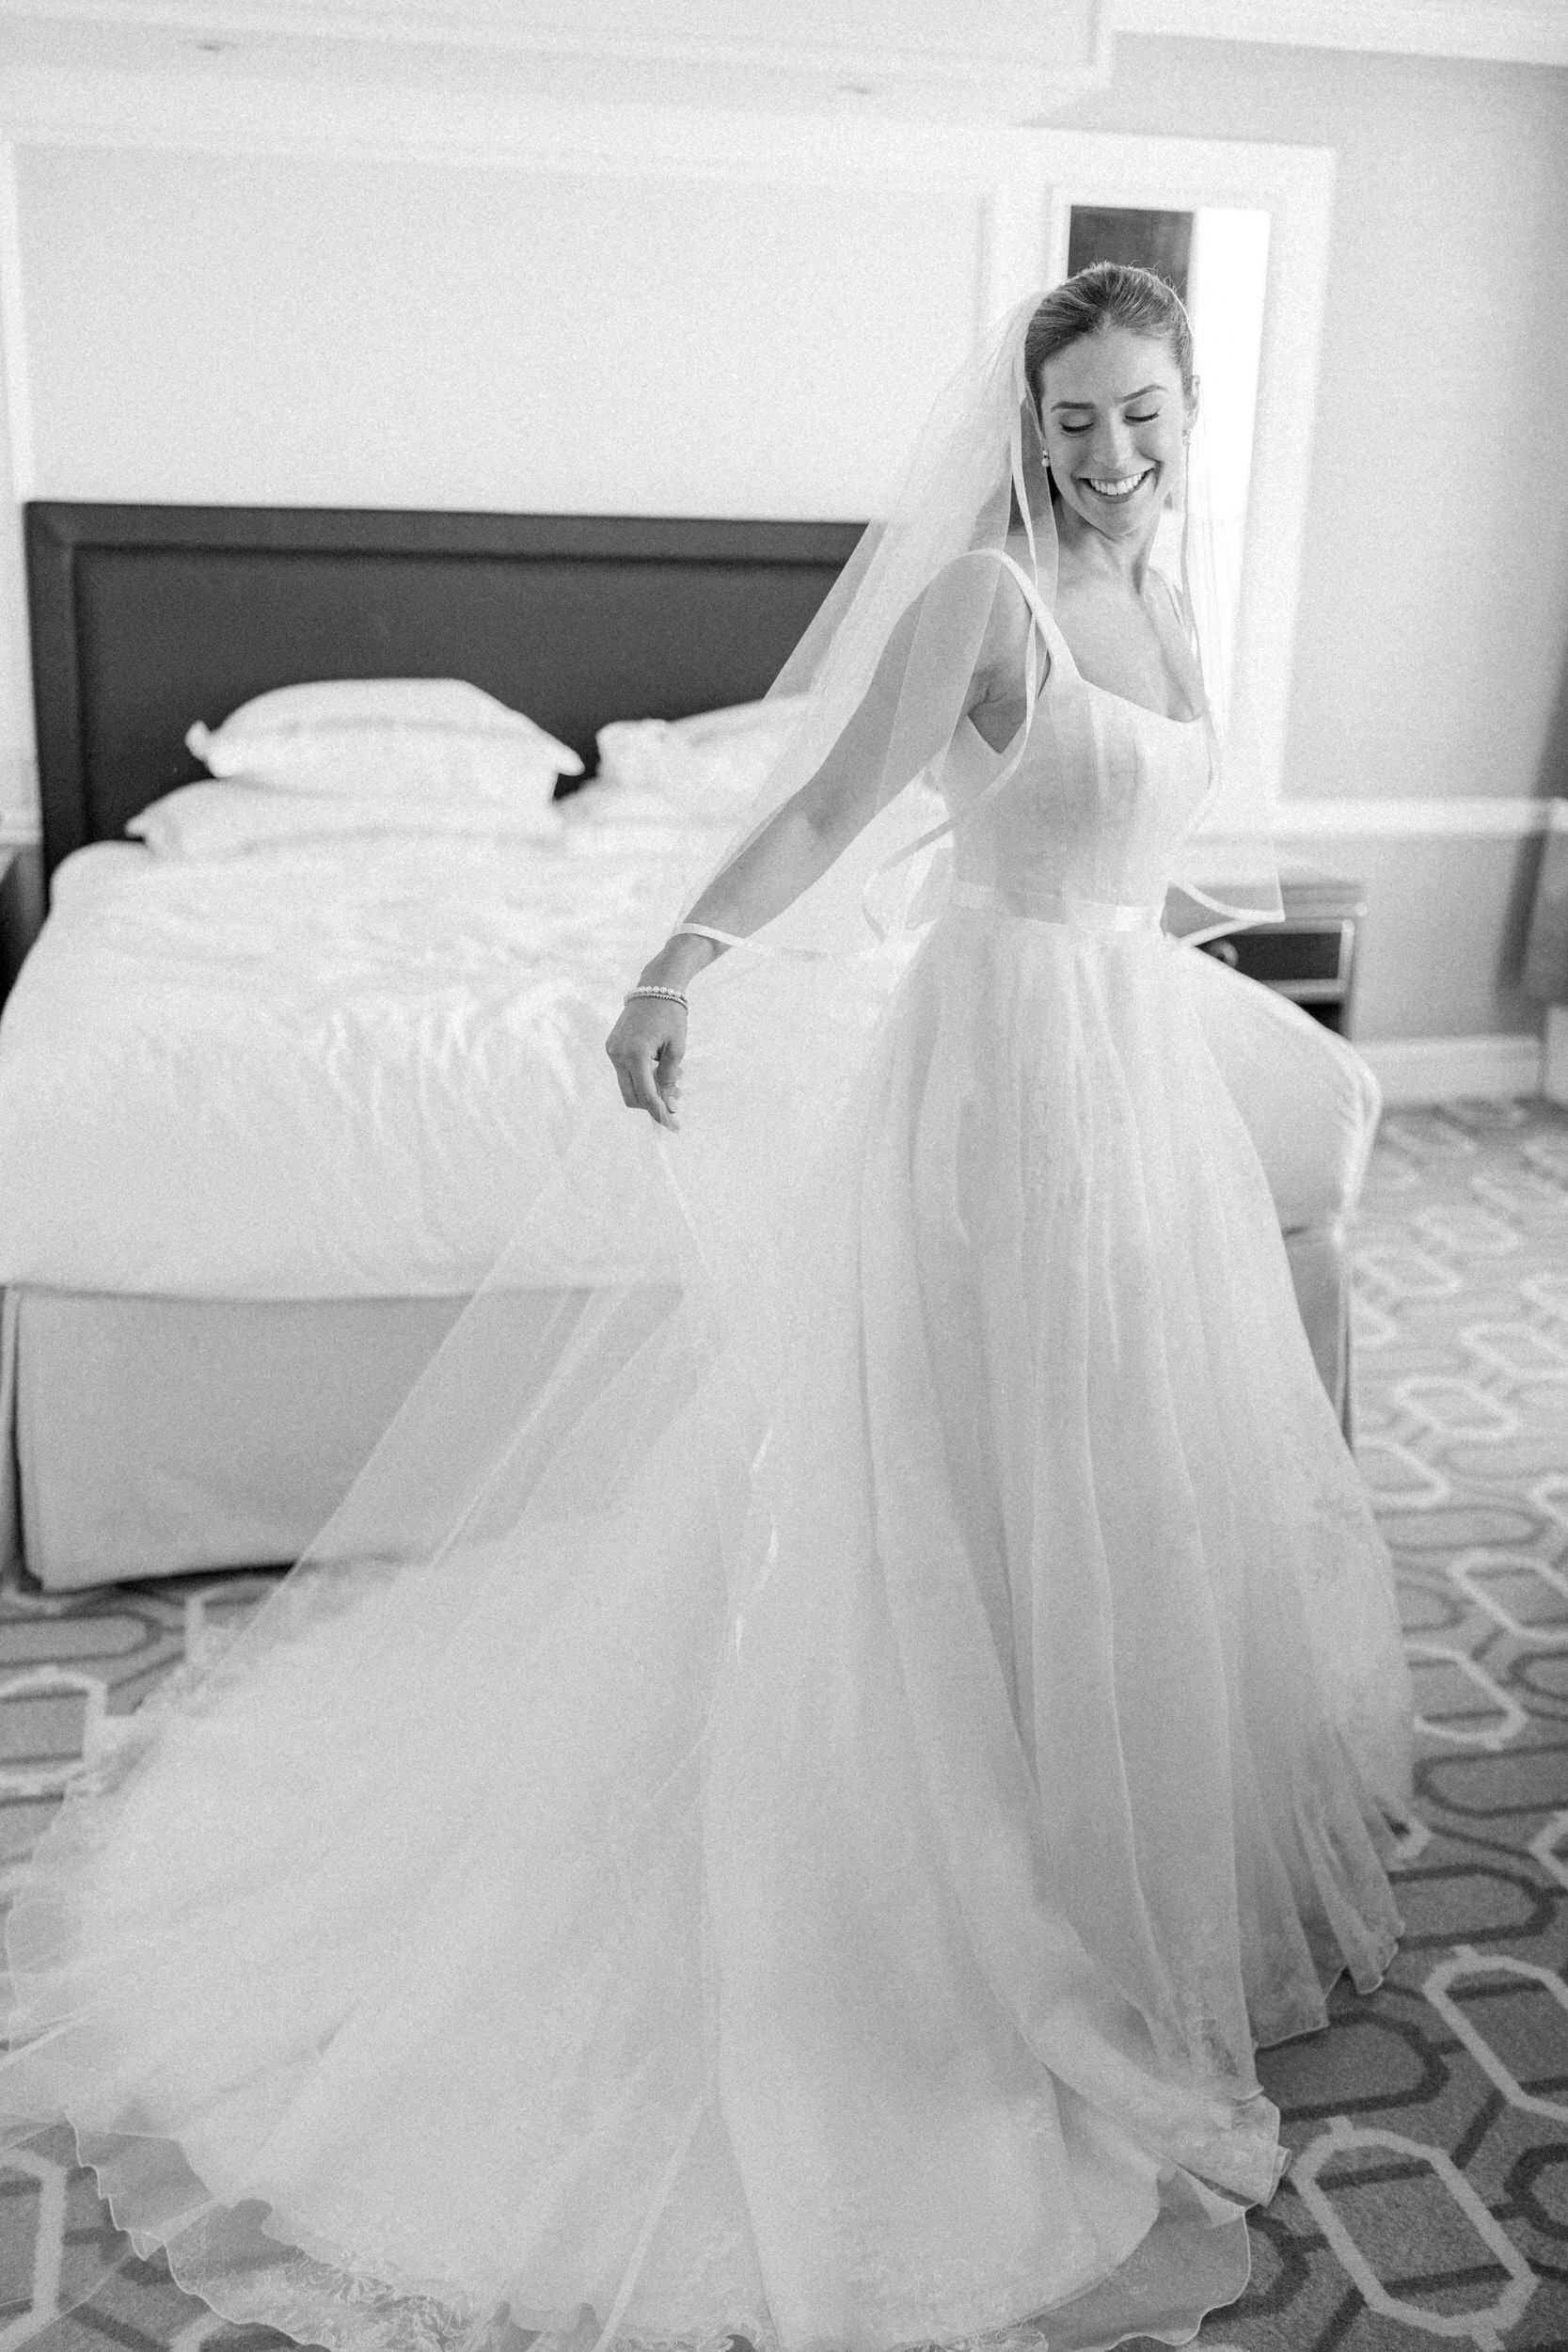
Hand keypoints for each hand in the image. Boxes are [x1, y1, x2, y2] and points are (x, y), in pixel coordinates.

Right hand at [605, 995, 685, 1129]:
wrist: (655, 987)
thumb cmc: (671, 1016)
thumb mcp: (677, 1049)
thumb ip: (670, 1080)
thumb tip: (670, 1107)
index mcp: (635, 1054)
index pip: (646, 1095)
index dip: (660, 1112)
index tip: (673, 1125)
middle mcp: (618, 1054)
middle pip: (631, 1097)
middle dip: (652, 1104)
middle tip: (675, 1101)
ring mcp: (612, 1051)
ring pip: (627, 1086)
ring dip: (648, 1090)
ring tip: (673, 1081)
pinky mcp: (612, 1046)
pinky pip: (625, 1072)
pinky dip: (642, 1077)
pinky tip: (659, 1069)